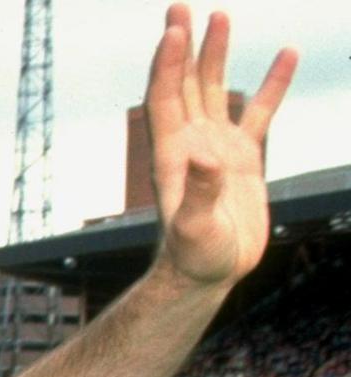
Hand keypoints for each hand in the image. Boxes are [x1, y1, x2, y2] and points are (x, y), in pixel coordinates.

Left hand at [145, 6, 295, 288]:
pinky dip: (272, 83)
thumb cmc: (195, 257)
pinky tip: (286, 54)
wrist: (208, 274)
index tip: (176, 28)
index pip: (166, 96)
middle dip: (183, 45)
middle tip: (181, 6)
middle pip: (183, 83)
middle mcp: (190, 142)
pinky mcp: (240, 158)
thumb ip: (202, 193)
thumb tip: (206, 157)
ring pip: (214, 89)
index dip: (169, 62)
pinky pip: (258, 111)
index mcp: (172, 153)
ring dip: (215, 54)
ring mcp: (215, 146)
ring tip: (222, 15)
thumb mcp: (196, 228)